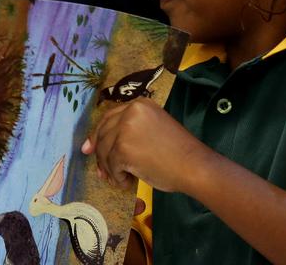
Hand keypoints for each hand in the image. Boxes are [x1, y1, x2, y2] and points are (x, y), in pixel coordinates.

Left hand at [81, 98, 209, 192]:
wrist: (195, 166)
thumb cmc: (179, 152)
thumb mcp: (153, 129)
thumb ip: (129, 131)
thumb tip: (93, 146)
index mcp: (139, 104)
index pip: (109, 118)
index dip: (98, 135)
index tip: (90, 148)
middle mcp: (130, 112)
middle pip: (103, 134)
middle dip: (100, 154)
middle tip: (102, 172)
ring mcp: (125, 129)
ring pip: (104, 151)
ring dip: (110, 169)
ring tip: (121, 179)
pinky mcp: (122, 148)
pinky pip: (111, 165)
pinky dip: (118, 177)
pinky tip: (128, 182)